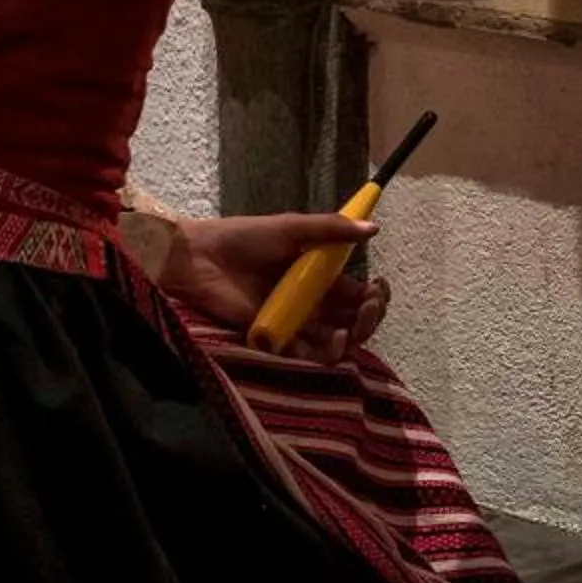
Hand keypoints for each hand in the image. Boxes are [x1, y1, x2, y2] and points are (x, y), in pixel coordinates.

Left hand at [160, 211, 390, 362]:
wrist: (201, 257)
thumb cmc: (245, 237)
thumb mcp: (291, 227)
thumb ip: (331, 229)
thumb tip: (374, 229)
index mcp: (318, 276)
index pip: (358, 294)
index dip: (375, 296)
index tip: (379, 288)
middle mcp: (310, 302)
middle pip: (353, 321)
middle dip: (370, 317)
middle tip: (369, 307)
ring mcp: (293, 322)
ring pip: (335, 342)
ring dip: (352, 339)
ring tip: (351, 329)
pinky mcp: (274, 339)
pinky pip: (305, 355)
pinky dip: (323, 354)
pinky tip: (333, 340)